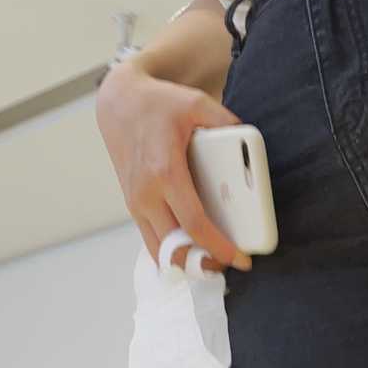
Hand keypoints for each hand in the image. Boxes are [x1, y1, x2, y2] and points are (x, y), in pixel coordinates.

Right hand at [96, 62, 251, 270]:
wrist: (118, 103)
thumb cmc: (156, 104)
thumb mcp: (196, 103)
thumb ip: (227, 123)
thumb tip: (249, 144)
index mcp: (165, 172)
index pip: (194, 223)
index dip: (219, 247)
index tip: (240, 259)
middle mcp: (146, 193)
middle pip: (174, 247)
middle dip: (203, 263)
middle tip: (230, 263)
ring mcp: (135, 202)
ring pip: (159, 250)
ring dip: (185, 261)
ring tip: (212, 259)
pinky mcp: (132, 204)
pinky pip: (151, 239)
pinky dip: (170, 251)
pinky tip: (191, 250)